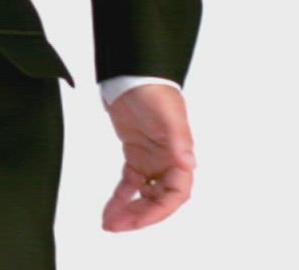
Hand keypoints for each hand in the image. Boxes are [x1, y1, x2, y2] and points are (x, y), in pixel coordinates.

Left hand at [100, 83, 195, 231]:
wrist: (132, 73)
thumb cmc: (154, 89)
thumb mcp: (168, 114)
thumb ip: (179, 140)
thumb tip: (189, 163)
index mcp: (180, 155)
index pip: (176, 193)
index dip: (159, 210)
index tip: (139, 220)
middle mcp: (168, 161)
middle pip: (158, 200)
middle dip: (139, 215)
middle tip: (116, 226)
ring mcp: (151, 159)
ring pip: (143, 195)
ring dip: (128, 210)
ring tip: (109, 223)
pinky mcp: (135, 154)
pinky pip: (129, 183)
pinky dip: (120, 197)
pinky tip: (109, 209)